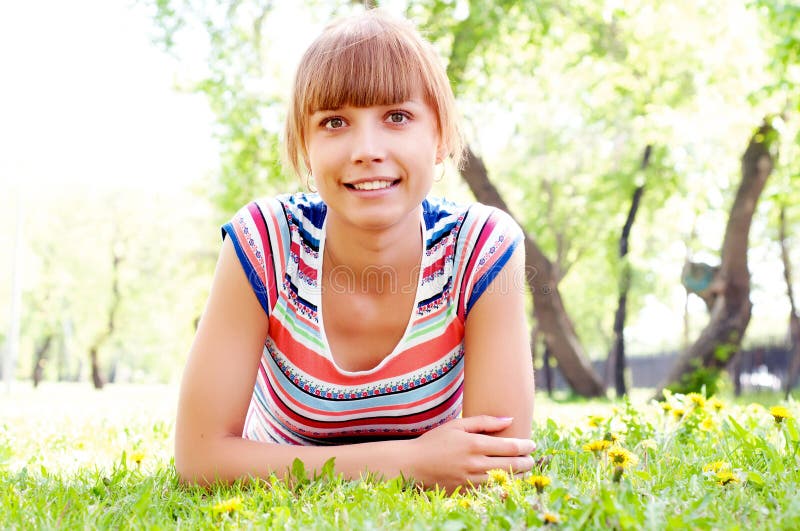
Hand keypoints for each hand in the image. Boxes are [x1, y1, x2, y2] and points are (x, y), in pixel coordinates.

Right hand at [405, 416, 535, 491]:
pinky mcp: (466, 491)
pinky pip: (491, 489)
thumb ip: (484, 421)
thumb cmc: (435, 441)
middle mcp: (475, 463)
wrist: (412, 465)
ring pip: (504, 479)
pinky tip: (508, 479)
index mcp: (474, 444)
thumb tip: (509, 419)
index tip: (532, 444)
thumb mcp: (457, 425)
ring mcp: (471, 480)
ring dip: (519, 475)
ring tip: (525, 470)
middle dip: (527, 462)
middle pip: (512, 464)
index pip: (510, 447)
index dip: (525, 446)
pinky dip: (503, 484)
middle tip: (532, 458)